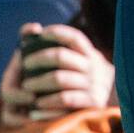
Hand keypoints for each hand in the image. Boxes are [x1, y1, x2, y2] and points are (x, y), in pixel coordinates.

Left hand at [0, 22, 114, 122]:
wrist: (108, 102)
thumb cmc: (80, 78)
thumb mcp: (76, 60)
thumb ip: (52, 43)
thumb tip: (34, 28)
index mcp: (89, 53)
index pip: (74, 37)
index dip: (56, 33)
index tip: (40, 35)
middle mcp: (93, 66)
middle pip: (61, 56)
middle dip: (39, 58)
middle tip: (25, 64)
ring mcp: (94, 84)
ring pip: (60, 78)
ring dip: (39, 81)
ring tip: (26, 86)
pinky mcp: (93, 102)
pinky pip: (65, 99)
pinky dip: (49, 100)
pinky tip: (38, 104)